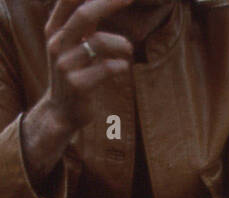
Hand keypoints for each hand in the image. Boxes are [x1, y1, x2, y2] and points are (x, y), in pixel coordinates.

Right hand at [42, 0, 133, 134]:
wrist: (62, 111)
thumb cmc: (73, 72)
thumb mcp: (71, 45)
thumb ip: (83, 24)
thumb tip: (105, 2)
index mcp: (55, 30)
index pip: (69, 0)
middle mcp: (57, 44)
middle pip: (84, 13)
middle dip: (109, 3)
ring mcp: (66, 65)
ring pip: (99, 41)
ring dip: (121, 43)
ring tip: (128, 49)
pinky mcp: (78, 86)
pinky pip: (106, 68)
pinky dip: (120, 65)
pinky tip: (123, 67)